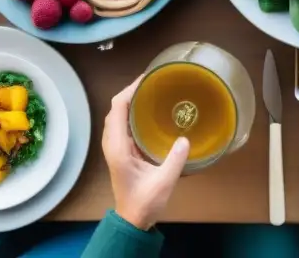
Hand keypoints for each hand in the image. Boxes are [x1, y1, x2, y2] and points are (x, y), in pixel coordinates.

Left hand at [102, 77, 190, 230]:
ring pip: (118, 115)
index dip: (130, 90)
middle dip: (132, 91)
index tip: (147, 78)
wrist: (132, 220)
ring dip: (131, 100)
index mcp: (118, 147)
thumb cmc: (144, 202)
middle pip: (116, 108)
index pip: (117, 108)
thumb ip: (174, 160)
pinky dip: (133, 112)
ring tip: (153, 91)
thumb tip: (185, 138)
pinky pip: (123, 123)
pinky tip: (150, 111)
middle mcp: (113, 143)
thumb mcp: (163, 182)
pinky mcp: (122, 151)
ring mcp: (115, 147)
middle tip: (154, 81)